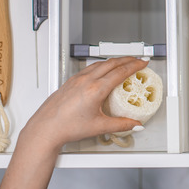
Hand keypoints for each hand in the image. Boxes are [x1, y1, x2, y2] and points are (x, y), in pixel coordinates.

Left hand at [20, 57, 144, 150]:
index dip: (134, 65)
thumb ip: (121, 125)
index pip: (120, 72)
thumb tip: (135, 125)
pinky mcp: (70, 81)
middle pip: (112, 63)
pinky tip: (102, 70)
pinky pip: (89, 67)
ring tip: (123, 63)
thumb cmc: (66, 127)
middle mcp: (86, 81)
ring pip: (100, 63)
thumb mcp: (99, 127)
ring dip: (114, 61)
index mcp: (95, 90)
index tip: (142, 63)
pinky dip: (101, 65)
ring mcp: (77, 79)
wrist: (46, 129)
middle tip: (137, 60)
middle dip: (127, 59)